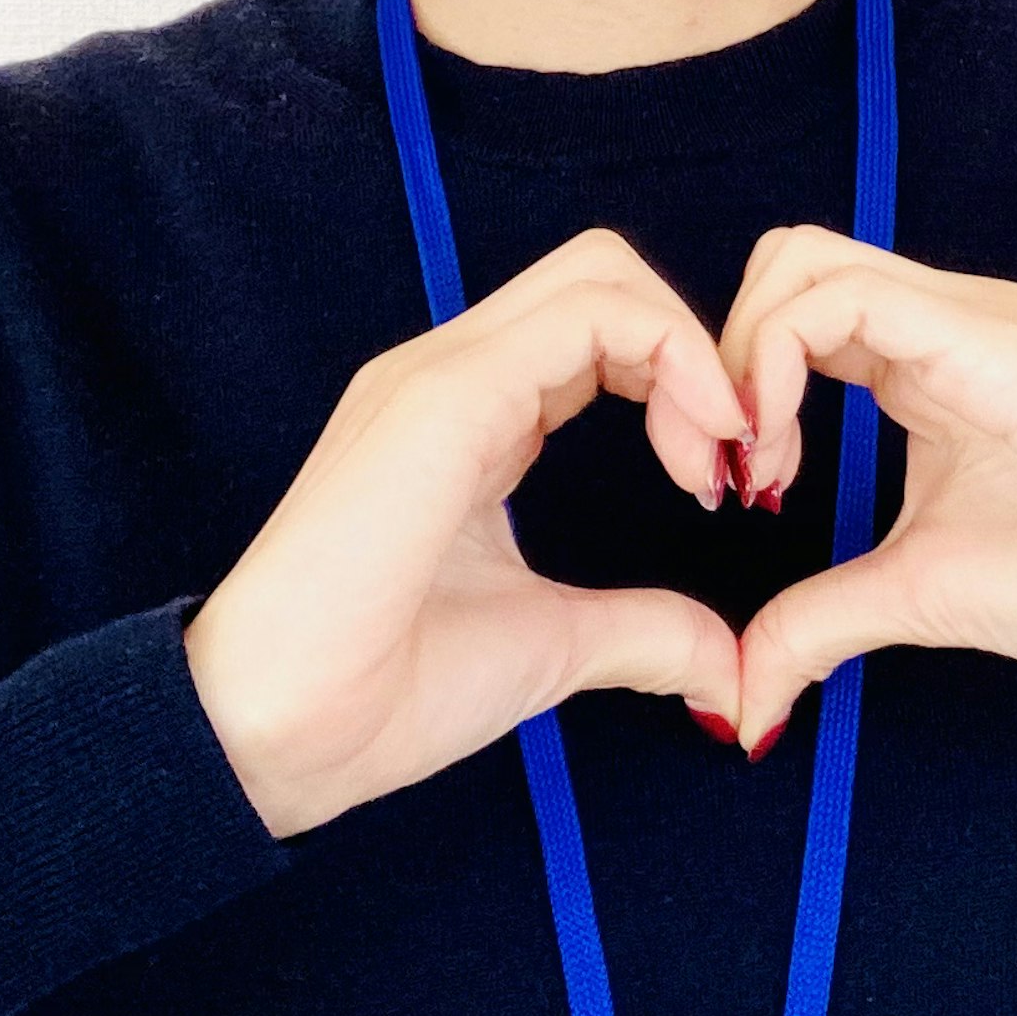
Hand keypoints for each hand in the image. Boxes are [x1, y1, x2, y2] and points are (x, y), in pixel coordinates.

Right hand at [185, 226, 755, 838]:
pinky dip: (668, 357)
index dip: (685, 381)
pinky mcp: (442, 395)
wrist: (279, 739)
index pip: (600, 329)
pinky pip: (583, 319)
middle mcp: (452, 374)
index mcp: (473, 415)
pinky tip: (695, 450)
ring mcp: (440, 375)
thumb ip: (644, 634)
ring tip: (718, 457)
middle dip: (699, 345)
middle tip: (738, 454)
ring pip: (600, 276)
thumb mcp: (552, 646)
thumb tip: (729, 672)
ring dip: (691, 350)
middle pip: (606, 276)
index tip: (729, 480)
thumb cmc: (384, 692)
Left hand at [716, 225, 1016, 757]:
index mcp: (925, 359)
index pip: (794, 311)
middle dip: (718, 354)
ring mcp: (968, 317)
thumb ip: (820, 622)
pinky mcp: (990, 338)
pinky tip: (783, 453)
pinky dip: (777, 360)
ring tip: (754, 465)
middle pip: (784, 262)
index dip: (731, 385)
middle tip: (724, 467)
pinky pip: (848, 299)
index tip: (727, 490)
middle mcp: (941, 318)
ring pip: (803, 261)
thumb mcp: (914, 595)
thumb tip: (740, 698)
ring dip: (741, 356)